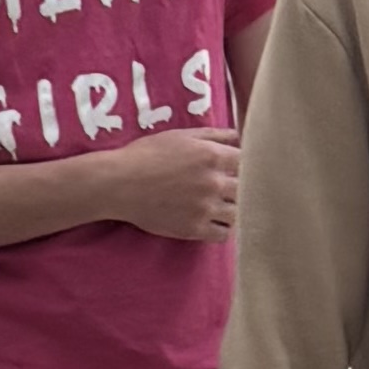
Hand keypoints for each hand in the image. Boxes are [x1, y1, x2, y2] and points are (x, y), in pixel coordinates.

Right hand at [101, 132, 242, 243]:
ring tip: (220, 207)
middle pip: (246, 190)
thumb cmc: (147, 154)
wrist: (120, 183)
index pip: (248, 163)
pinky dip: (221, 229)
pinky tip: (212, 221)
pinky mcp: (194, 229)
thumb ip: (213, 135)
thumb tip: (238, 136)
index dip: (243, 167)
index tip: (235, 170)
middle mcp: (213, 183)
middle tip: (227, 189)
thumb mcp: (181, 136)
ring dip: (232, 209)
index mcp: (212, 156)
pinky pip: (223, 234)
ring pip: (237, 214)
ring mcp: (205, 208)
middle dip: (239, 188)